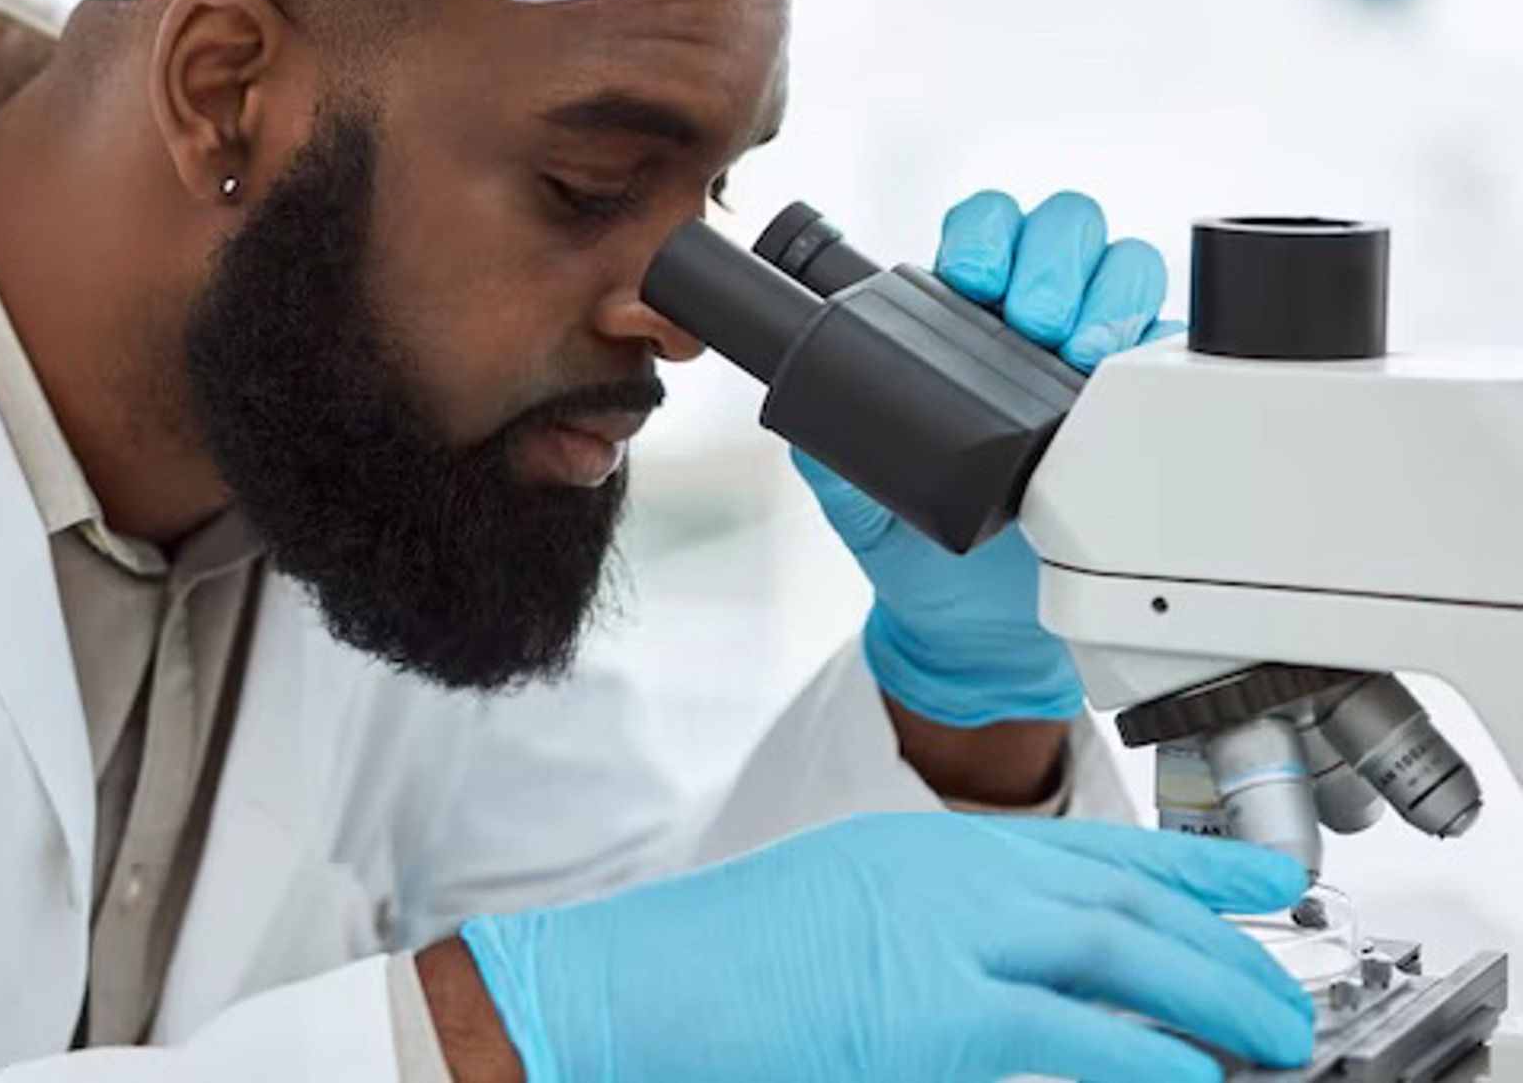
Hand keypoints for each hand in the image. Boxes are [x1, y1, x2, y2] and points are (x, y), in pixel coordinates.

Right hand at [457, 814, 1314, 1082]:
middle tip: (1288, 986)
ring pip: (1116, 950)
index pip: (1083, 843)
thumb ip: (935, 941)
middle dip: (1219, 940)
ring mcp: (937, 937)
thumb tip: (1028, 987)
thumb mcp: (840, 922)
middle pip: (1119, 896)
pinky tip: (1191, 1073)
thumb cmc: (709, 968)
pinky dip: (1142, 1053)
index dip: (1186, 863)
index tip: (1256, 881)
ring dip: (1211, 993)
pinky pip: (1070, 1031)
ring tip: (1274, 1035)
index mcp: (920, 850)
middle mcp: (941, 875)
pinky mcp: (928, 1014)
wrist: (615, 987)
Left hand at [796, 190, 1174, 726]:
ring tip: (1075, 348)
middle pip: (1064, 231)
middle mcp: (1030, 329)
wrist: (976, 636)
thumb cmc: (914, 550)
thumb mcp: (857, 491)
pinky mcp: (1148, 410)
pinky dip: (1156, 343)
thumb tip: (807, 389)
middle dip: (1051, 255)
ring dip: (1106, 289)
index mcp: (957, 327)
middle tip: (1031, 319)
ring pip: (1125, 268)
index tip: (971, 276)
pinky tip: (1120, 374)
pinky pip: (1172, 347)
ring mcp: (1094, 364)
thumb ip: (829, 440)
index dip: (985, 233)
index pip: (983, 235)